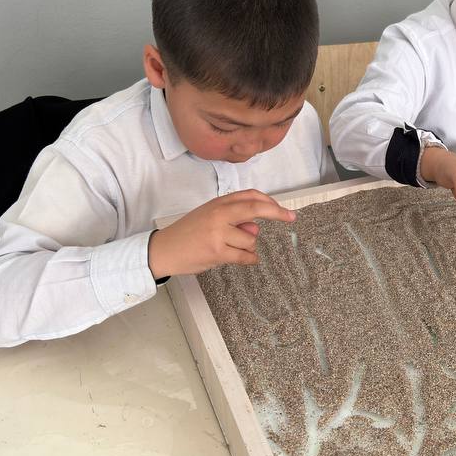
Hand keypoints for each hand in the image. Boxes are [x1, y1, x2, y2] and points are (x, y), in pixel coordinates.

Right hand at [148, 189, 295, 277]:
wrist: (164, 249)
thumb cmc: (188, 233)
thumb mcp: (210, 218)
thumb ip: (234, 219)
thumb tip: (256, 230)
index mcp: (218, 203)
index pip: (249, 196)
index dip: (269, 201)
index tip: (283, 209)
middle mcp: (219, 214)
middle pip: (255, 209)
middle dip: (277, 212)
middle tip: (291, 217)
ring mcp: (218, 232)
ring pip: (250, 240)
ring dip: (247, 247)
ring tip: (229, 248)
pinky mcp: (217, 251)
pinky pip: (244, 256)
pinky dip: (249, 259)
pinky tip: (246, 259)